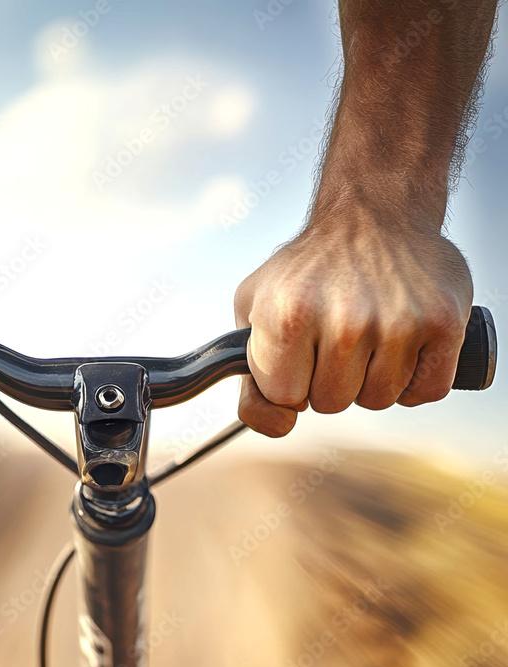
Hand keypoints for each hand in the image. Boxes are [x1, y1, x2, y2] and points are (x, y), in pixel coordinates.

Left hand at [234, 205, 473, 436]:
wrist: (373, 214)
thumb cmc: (308, 271)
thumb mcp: (254, 309)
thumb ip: (249, 379)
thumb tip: (280, 426)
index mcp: (290, 314)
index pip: (285, 399)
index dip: (290, 379)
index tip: (298, 350)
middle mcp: (345, 318)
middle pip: (331, 404)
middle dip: (329, 379)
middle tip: (337, 336)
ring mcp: (398, 322)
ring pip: (377, 401)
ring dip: (371, 379)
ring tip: (369, 334)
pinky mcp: (444, 323)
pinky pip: (425, 392)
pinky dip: (414, 380)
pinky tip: (402, 346)